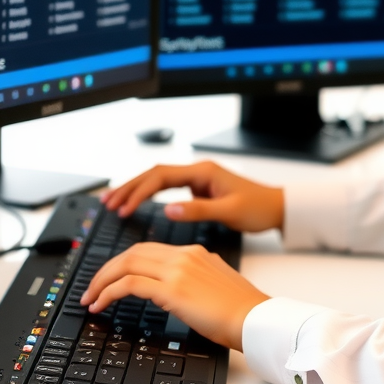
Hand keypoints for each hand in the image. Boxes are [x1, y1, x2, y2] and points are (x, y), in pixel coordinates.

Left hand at [80, 242, 267, 350]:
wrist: (254, 316)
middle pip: (133, 252)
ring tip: (90, 298)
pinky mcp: (173, 290)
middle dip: (106, 269)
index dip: (123, 262)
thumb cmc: (240, 307)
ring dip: (102, 280)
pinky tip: (101, 305)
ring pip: (127, 263)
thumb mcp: (215, 282)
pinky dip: (109, 292)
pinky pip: (130, 284)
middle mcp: (183, 256)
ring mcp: (178, 270)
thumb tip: (176, 288)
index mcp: (193, 252)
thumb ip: (195, 277)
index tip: (109, 278)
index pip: (148, 249)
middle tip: (91, 288)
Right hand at [100, 160, 283, 232]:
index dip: (139, 192)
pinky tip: (137, 203)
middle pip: (154, 174)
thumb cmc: (257, 208)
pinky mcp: (198, 189)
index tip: (124, 208)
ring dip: (136, 189)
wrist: (276, 207)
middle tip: (107, 203)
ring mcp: (197, 179)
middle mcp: (198, 171)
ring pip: (159, 180)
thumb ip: (198, 210)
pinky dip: (149, 194)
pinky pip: (166, 188)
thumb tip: (168, 209)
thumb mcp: (228, 212)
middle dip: (130, 187)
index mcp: (203, 172)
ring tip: (113, 202)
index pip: (161, 177)